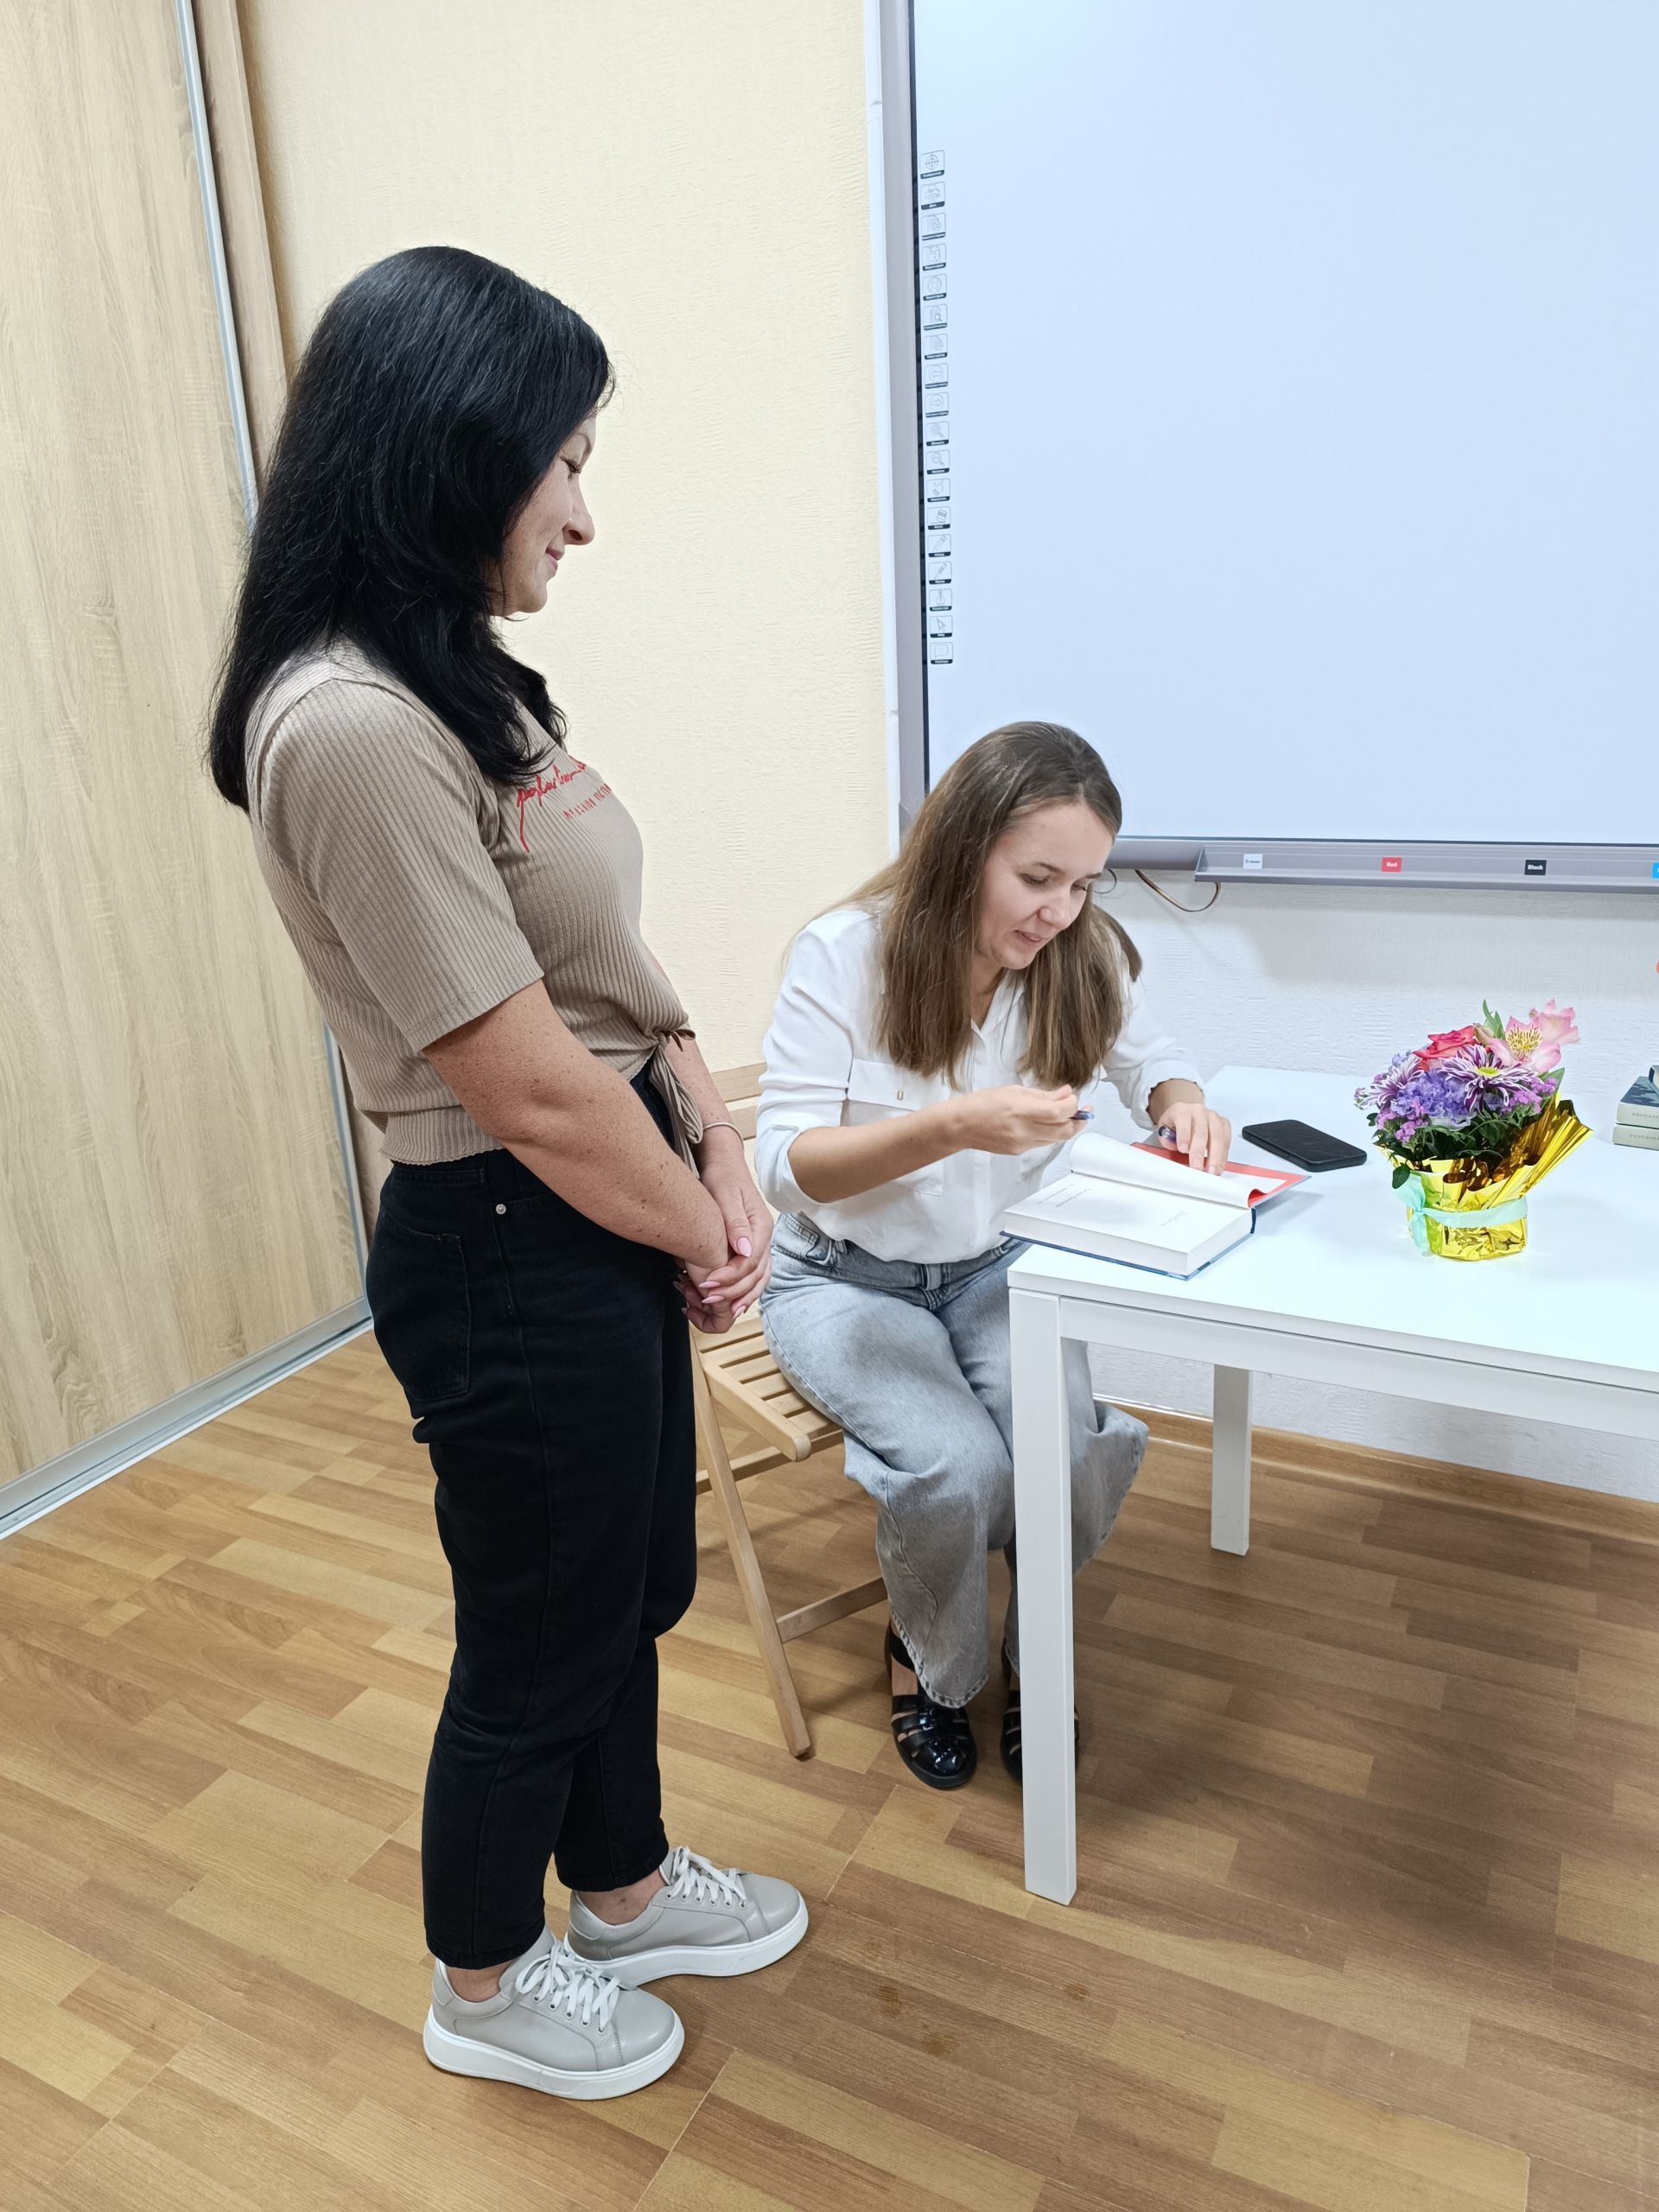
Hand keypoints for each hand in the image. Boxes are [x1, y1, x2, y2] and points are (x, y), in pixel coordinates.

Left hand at [680, 1134, 772, 1332]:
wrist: (723, 1165)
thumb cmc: (722, 1177)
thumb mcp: (725, 1195)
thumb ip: (736, 1223)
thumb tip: (745, 1249)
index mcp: (761, 1228)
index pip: (750, 1263)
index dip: (729, 1278)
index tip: (706, 1284)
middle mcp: (764, 1239)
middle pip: (756, 1277)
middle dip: (731, 1292)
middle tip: (705, 1300)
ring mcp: (760, 1244)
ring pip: (758, 1281)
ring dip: (738, 1297)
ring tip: (715, 1307)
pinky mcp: (751, 1248)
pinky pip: (753, 1276)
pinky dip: (741, 1291)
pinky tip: (725, 1301)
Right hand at [952, 1084, 1081, 1156]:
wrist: (962, 1125)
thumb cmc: (982, 1104)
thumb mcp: (1014, 1091)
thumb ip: (1043, 1094)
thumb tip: (1065, 1093)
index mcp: (1022, 1111)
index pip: (1060, 1112)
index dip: (1073, 1105)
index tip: (1074, 1098)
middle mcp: (1024, 1130)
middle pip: (1065, 1131)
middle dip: (1080, 1121)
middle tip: (1085, 1111)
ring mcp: (1023, 1144)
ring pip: (1056, 1139)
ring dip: (1067, 1127)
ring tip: (1068, 1115)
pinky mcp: (1020, 1151)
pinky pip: (1043, 1143)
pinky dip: (1051, 1132)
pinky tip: (1047, 1123)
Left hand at [1157, 1099, 1232, 1174]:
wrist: (1187, 1114)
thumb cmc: (1176, 1123)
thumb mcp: (1165, 1128)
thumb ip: (1167, 1138)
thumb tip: (1172, 1145)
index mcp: (1182, 1111)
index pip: (1183, 1123)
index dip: (1184, 1136)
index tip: (1183, 1150)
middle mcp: (1199, 1111)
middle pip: (1201, 1132)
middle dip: (1199, 1152)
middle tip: (1197, 1167)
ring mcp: (1213, 1117)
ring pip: (1217, 1136)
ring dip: (1215, 1156)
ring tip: (1211, 1171)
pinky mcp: (1224, 1124)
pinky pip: (1226, 1140)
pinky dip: (1223, 1155)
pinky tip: (1219, 1166)